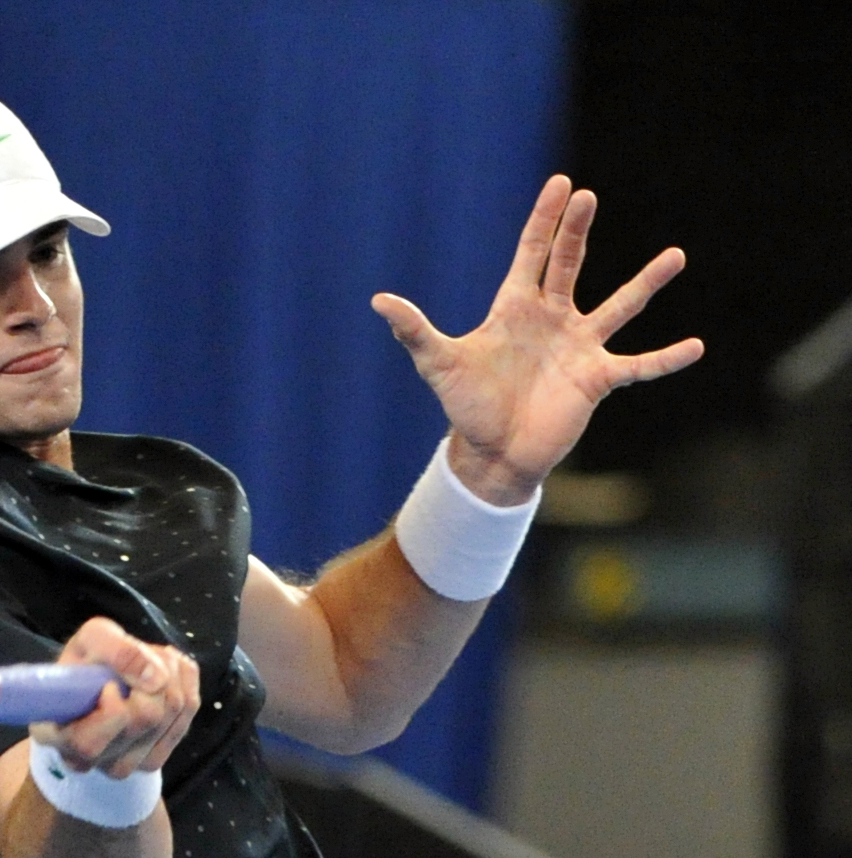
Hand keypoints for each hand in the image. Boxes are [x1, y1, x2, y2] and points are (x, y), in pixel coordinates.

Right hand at [30, 617, 199, 778]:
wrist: (97, 680)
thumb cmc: (85, 661)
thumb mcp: (91, 639)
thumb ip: (117, 651)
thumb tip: (156, 678)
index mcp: (57, 736)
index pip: (89, 742)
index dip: (111, 710)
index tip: (110, 684)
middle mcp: (87, 760)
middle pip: (145, 719)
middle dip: (151, 674)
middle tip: (137, 657)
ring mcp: (123, 765)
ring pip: (171, 714)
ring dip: (169, 674)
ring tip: (148, 662)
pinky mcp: (153, 758)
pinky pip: (188, 712)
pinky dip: (184, 680)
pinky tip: (165, 672)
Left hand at [373, 174, 703, 505]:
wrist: (491, 454)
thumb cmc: (466, 407)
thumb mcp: (438, 364)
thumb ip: (414, 330)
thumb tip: (378, 301)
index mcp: (515, 309)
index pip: (532, 254)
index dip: (544, 221)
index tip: (562, 186)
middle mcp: (551, 321)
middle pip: (569, 265)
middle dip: (577, 232)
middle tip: (589, 197)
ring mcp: (578, 348)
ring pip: (619, 307)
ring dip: (646, 283)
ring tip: (676, 256)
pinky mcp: (596, 379)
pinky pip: (638, 366)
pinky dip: (666, 359)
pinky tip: (697, 346)